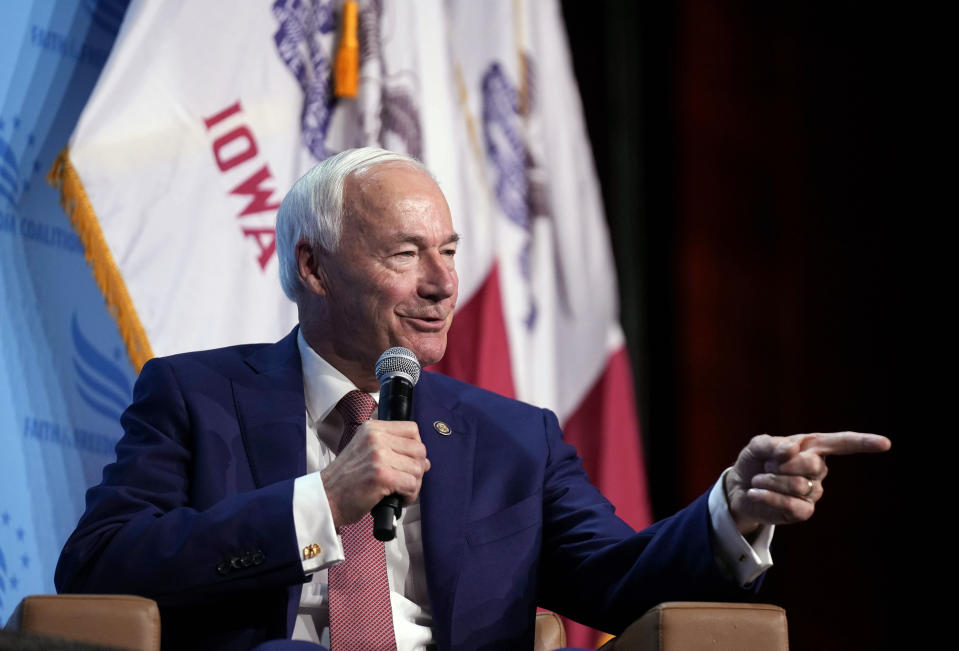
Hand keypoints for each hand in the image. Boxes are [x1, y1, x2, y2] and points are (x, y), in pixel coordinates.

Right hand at [321, 419, 430, 528]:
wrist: (325, 497)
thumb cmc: (345, 480)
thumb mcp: (364, 451)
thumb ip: (392, 449)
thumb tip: (424, 461)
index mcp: (373, 429)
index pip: (412, 430)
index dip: (415, 448)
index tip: (407, 461)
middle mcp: (376, 438)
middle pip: (419, 449)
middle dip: (417, 469)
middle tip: (405, 481)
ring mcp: (379, 455)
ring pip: (418, 468)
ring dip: (414, 484)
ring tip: (399, 491)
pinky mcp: (382, 476)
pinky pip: (412, 484)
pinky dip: (409, 495)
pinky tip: (398, 498)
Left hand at [725, 431, 889, 534]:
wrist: (740, 488)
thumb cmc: (755, 462)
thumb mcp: (758, 446)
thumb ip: (773, 444)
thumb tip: (792, 450)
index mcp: (812, 447)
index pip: (842, 443)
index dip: (863, 443)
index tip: (885, 444)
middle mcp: (818, 469)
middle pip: (812, 464)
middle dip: (781, 463)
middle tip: (766, 465)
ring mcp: (813, 492)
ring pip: (798, 485)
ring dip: (770, 480)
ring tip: (759, 478)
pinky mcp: (803, 511)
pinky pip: (791, 504)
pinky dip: (769, 496)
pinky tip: (755, 491)